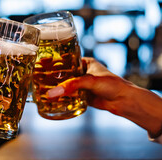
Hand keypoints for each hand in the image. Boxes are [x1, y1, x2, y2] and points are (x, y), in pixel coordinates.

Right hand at [47, 57, 161, 136]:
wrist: (124, 101)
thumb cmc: (113, 85)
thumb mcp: (90, 81)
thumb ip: (71, 86)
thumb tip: (52, 93)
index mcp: (85, 62)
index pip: (65, 59)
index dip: (52, 61)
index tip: (39, 63)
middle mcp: (82, 72)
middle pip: (62, 73)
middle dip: (51, 76)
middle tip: (37, 76)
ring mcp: (82, 84)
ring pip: (64, 85)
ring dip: (55, 87)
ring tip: (40, 88)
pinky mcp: (82, 96)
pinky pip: (69, 96)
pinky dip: (61, 97)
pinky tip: (51, 98)